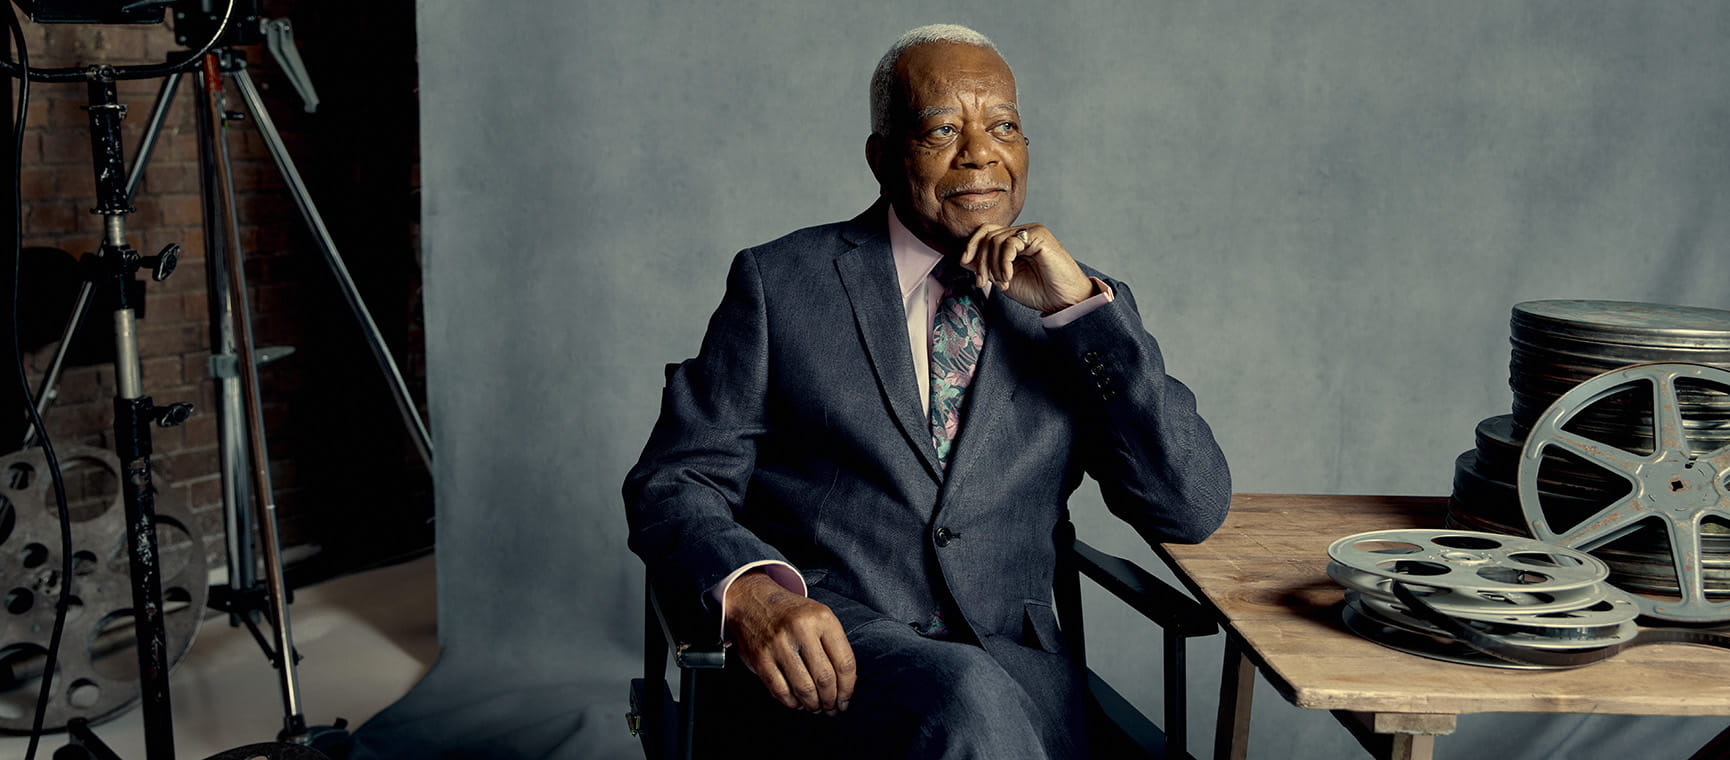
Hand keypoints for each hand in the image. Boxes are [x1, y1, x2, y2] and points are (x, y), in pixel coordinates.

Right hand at [723, 570, 856, 714]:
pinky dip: (791, 703)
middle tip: (831, 709)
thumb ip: (834, 645)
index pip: (845, 662)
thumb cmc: (792, 614)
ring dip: (812, 705)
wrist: (752, 600)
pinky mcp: (760, 657)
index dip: (848, 688)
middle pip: (825, 679)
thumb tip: (846, 685)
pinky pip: (780, 690)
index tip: (846, 700)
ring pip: (804, 688)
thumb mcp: (819, 617)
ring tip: (815, 708)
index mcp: (822, 618)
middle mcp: (801, 629)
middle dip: (831, 701)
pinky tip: (797, 703)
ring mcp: (778, 643)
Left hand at [961, 223, 1094, 313]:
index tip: (964, 263)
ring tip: (1003, 283)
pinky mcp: (1039, 235)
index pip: (986, 232)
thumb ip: (986, 267)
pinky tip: (1008, 277)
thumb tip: (964, 259)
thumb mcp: (1003, 280)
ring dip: (992, 265)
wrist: (1064, 300)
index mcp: (1014, 241)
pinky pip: (1010, 242)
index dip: (972, 245)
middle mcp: (1022, 232)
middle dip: (980, 261)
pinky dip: (1003, 262)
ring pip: (996, 239)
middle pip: (987, 235)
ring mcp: (1031, 231)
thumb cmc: (1038, 291)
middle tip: (983, 283)